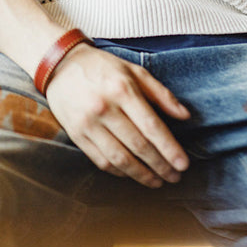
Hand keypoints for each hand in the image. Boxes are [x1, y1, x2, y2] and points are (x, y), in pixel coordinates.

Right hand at [45, 43, 190, 187]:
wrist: (62, 65)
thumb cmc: (103, 67)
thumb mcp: (134, 71)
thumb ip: (161, 93)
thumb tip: (185, 115)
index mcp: (122, 89)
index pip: (151, 126)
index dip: (169, 148)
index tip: (183, 164)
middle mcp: (105, 108)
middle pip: (138, 145)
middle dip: (160, 165)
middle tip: (175, 177)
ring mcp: (88, 124)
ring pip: (119, 158)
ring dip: (141, 174)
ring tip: (157, 181)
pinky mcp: (76, 135)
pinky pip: (101, 160)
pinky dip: (119, 172)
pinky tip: (132, 174)